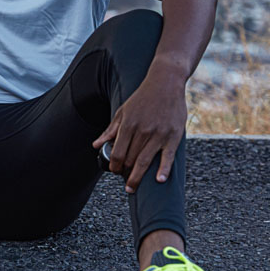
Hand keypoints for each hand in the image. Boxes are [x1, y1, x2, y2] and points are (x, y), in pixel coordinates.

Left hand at [91, 71, 187, 193]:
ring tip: (132, 187)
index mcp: (128, 125)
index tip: (114, 172)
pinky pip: (167, 157)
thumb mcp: (122, 111)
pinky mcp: (173, 136)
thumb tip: (96, 145)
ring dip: (138, 177)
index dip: (114, 166)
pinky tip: (159, 180)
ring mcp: (159, 134)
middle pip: (130, 159)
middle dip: (125, 173)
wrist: (166, 83)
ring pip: (145, 161)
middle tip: (125, 181)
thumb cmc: (142, 98)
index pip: (117, 152)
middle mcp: (143, 131)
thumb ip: (110, 130)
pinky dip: (163, 170)